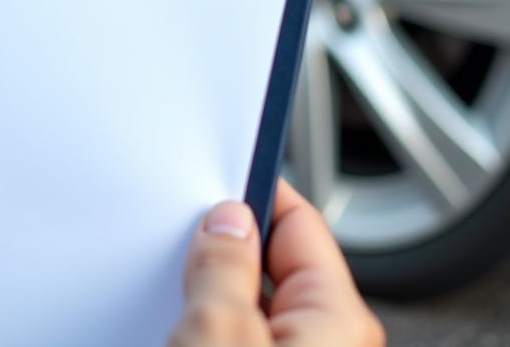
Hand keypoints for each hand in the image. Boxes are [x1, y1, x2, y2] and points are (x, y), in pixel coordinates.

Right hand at [169, 179, 383, 346]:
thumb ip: (224, 265)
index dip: (250, 193)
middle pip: (271, 268)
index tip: (210, 179)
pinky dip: (208, 334)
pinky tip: (175, 337)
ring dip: (209, 305)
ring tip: (171, 310)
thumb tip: (228, 220)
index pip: (297, 221)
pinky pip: (238, 342)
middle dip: (221, 255)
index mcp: (338, 322)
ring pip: (250, 314)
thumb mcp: (218, 334)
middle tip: (175, 250)